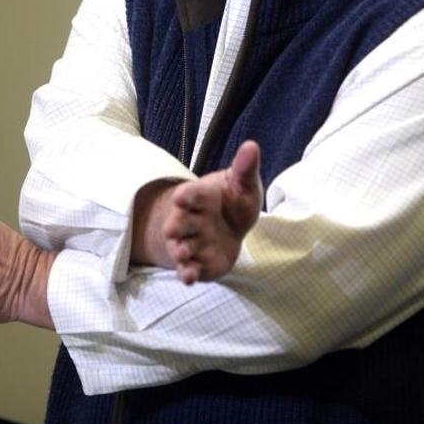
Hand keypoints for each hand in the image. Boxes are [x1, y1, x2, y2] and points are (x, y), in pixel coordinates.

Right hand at [133, 140, 262, 284]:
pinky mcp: (200, 264)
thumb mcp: (242, 184)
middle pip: (180, 223)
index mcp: (201, 197)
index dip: (186, 195)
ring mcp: (194, 243)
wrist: (229, 227)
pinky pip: (191, 269)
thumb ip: (245, 169)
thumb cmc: (233, 201)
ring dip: (180, 251)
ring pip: (182, 247)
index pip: (191, 194)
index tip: (180, 197)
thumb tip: (252, 146)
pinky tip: (188, 277)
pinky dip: (188, 273)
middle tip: (170, 229)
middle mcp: (192, 221)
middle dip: (175, 226)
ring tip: (181, 253)